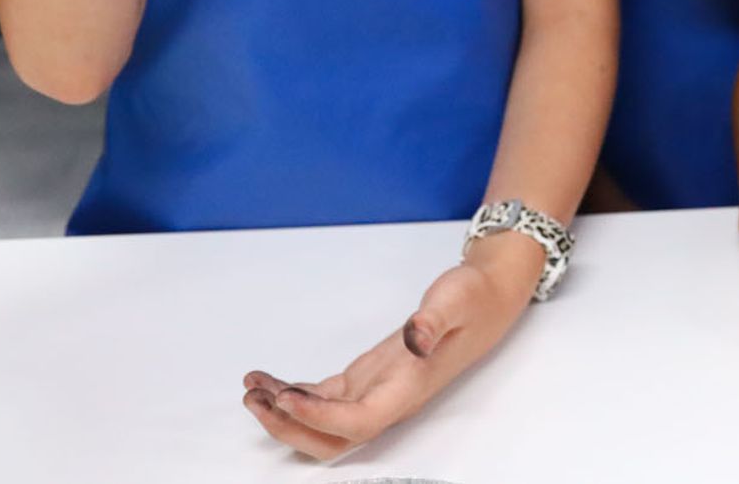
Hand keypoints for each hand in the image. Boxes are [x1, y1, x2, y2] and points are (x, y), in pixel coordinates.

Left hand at [241, 256, 532, 459]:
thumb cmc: (474, 299)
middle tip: (256, 401)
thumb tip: (417, 337)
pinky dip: (292, 394)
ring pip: (323, 425)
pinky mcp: (365, 379)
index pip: (359, 422)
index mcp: (409, 387)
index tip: (287, 397)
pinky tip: (269, 380)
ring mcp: (375, 392)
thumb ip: (435, 318)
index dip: (320, 418)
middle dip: (291, 430)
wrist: (486, 300)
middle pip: (334, 440)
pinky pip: (322, 399)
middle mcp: (389, 399)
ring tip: (253, 390)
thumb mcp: (457, 297)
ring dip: (284, 416)